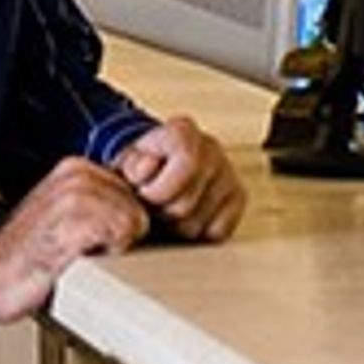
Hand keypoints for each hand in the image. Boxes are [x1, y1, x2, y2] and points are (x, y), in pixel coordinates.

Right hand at [0, 155, 146, 321]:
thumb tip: (137, 215)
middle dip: (120, 234)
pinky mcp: (74, 220)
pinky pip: (120, 234)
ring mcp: (75, 194)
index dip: (122, 223)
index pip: (136, 191)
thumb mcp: (64, 215)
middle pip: (139, 207)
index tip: (94, 237)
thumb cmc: (27, 254)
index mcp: (75, 168)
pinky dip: (105, 253)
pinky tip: (77, 257)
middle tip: (83, 247)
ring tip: (79, 252)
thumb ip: (98, 205)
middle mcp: (76, 173)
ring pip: (133, 220)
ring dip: (113, 246)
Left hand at [115, 116, 246, 241]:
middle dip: (162, 211)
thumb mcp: (125, 165)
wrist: (154, 175)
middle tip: (154, 203)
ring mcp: (228, 173)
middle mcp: (211, 147)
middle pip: (186, 202)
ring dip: (177, 225)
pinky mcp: (238, 197)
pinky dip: (198, 232)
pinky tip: (187, 215)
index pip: (187, 160)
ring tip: (168, 208)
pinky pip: (217, 232)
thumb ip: (131, 165)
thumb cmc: (138, 170)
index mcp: (183, 132)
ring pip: (199, 223)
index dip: (159, 187)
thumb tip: (147, 168)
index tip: (143, 191)